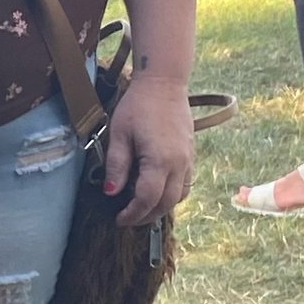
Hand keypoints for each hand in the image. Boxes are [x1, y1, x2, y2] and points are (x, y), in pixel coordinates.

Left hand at [104, 71, 196, 225]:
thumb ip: (117, 165)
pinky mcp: (191, 155)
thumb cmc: (138, 105)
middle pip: (166, 204)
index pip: (146, 199)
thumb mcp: (119, 133)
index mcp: (160, 160)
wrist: (164, 83)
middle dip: (146, 216)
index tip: (118, 219)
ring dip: (161, 208)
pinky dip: (172, 195)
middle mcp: (179, 164)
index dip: (132, 214)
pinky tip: (157, 192)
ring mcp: (188, 160)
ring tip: (142, 210)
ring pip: (179, 197)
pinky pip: (186, 184)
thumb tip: (111, 192)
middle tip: (128, 220)